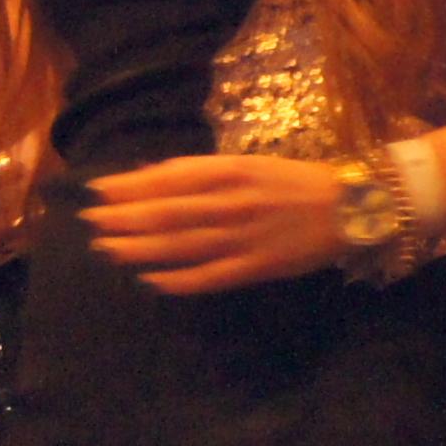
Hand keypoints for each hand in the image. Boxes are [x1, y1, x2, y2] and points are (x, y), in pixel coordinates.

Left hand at [80, 156, 347, 291]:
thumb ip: (201, 172)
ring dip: (138, 248)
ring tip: (107, 249)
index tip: (96, 192)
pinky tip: (150, 280)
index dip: (128, 186)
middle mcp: (234, 203)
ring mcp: (244, 236)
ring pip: (179, 245)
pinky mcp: (257, 266)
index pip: (167, 179)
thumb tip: (147, 176)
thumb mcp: (249, 165)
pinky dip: (177, 279)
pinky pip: (208, 276)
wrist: (355, 207)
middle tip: (90, 224)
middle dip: (122, 218)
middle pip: (165, 214)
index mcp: (233, 171)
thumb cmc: (296, 182)